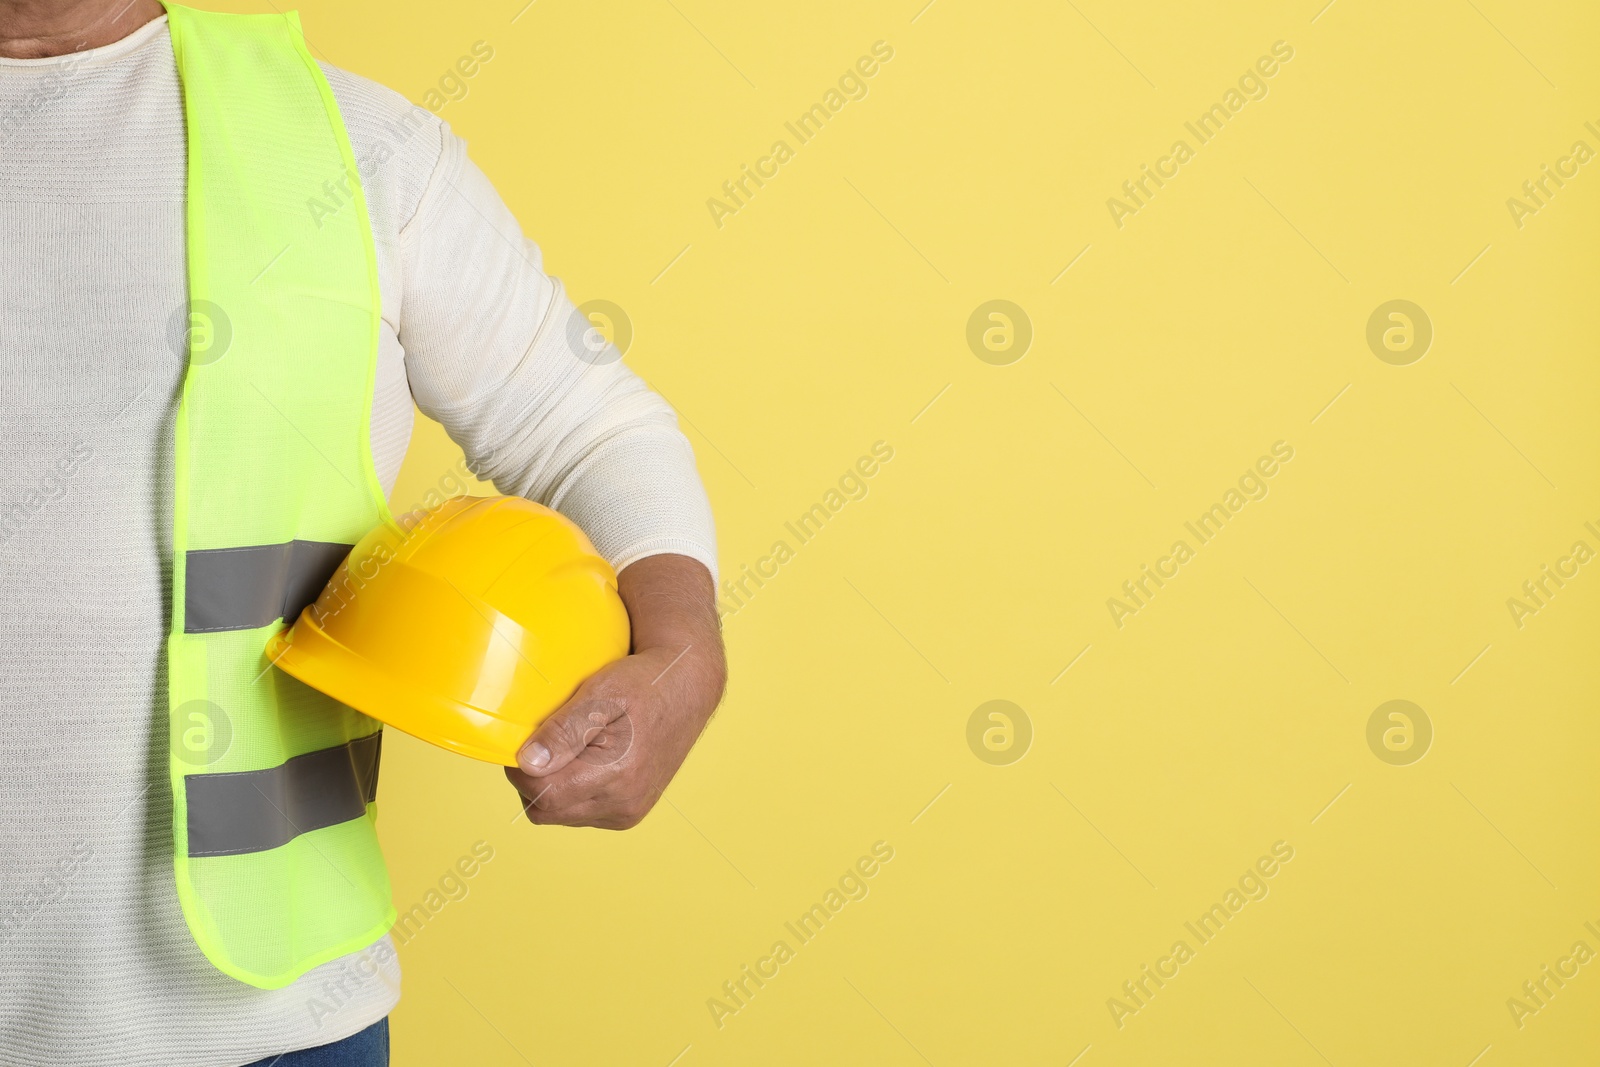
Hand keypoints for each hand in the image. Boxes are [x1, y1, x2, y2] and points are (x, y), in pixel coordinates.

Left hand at [505, 553, 725, 828]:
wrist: (687, 688)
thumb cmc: (645, 683)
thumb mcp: (601, 693)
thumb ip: (564, 730)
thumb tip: (527, 762)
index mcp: (618, 776)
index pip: (541, 793)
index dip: (522, 768)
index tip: (528, 738)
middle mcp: (624, 804)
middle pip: (547, 810)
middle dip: (535, 779)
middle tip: (546, 740)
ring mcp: (628, 812)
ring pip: (561, 814)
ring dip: (553, 787)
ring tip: (569, 747)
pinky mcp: (629, 813)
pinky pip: (581, 812)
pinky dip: (572, 791)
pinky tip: (583, 761)